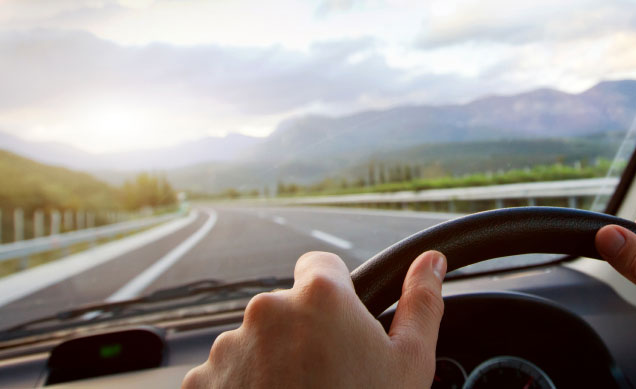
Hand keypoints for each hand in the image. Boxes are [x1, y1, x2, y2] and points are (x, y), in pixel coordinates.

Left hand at [182, 250, 446, 388]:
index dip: (336, 293)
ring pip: (257, 340)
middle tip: (330, 375)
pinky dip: (245, 386)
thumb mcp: (409, 363)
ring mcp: (229, 346)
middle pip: (289, 306)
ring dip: (273, 360)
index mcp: (319, 296)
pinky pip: (228, 372)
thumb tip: (431, 262)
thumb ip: (421, 303)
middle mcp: (267, 310)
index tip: (343, 324)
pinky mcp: (202, 381)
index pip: (321, 265)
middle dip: (305, 331)